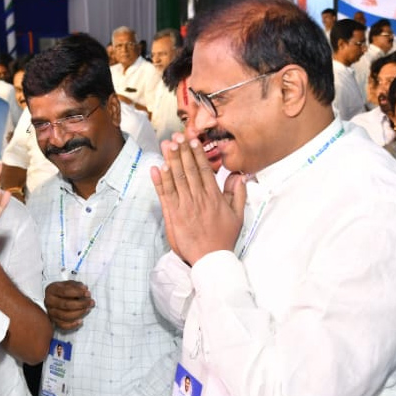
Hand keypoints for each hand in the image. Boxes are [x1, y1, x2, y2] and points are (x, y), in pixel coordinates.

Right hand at [45, 280, 93, 330]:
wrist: (57, 297)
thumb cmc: (64, 289)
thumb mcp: (69, 284)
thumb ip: (77, 285)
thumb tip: (85, 289)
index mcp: (51, 289)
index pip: (65, 292)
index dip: (78, 293)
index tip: (88, 293)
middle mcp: (48, 301)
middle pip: (65, 304)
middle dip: (81, 304)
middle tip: (91, 302)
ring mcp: (50, 312)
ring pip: (65, 316)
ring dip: (79, 313)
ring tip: (88, 309)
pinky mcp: (54, 321)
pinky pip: (63, 326)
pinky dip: (72, 325)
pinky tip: (81, 321)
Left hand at [150, 133, 245, 265]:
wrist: (211, 259)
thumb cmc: (223, 238)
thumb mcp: (237, 215)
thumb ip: (237, 193)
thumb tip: (238, 175)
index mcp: (214, 197)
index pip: (204, 170)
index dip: (197, 153)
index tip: (193, 140)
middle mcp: (199, 199)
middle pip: (189, 170)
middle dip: (182, 151)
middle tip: (177, 136)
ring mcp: (185, 207)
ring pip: (176, 179)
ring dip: (171, 160)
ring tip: (167, 145)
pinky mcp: (174, 216)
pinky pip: (166, 195)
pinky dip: (160, 181)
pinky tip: (157, 168)